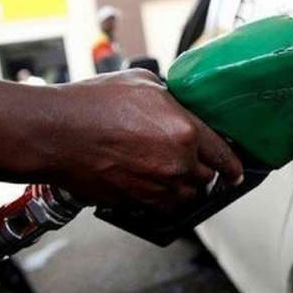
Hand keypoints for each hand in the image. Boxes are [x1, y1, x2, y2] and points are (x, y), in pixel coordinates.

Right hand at [48, 69, 242, 211]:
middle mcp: (177, 162)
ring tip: (174, 177)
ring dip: (186, 189)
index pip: (224, 154)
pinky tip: (158, 190)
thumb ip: (172, 98)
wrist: (56, 133)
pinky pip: (165, 210)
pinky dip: (166, 203)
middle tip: (196, 165)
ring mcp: (157, 186)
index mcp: (185, 130)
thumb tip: (180, 105)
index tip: (236, 171)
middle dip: (205, 171)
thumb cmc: (93, 104)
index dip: (233, 164)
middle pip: (208, 178)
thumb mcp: (144, 82)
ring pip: (188, 197)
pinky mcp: (137, 202)